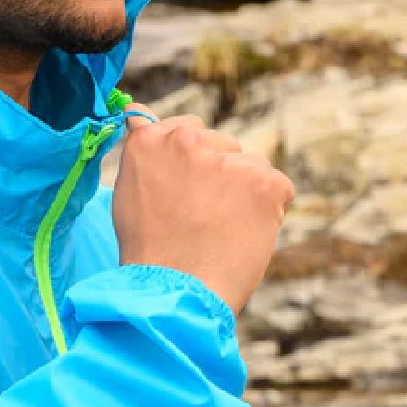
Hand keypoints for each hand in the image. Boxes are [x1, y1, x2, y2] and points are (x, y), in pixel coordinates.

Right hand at [112, 104, 294, 315]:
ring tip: (222, 232)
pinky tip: (244, 235)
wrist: (176, 293)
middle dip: (219, 176)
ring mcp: (228, 159)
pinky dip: (269, 212)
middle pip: (221, 146)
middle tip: (202, 220)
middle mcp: (186, 140)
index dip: (191, 163)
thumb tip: (138, 113)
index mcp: (149, 141)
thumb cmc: (150, 254)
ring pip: (250, 166)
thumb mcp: (128, 194)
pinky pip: (278, 188)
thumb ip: (144, 153)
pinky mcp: (264, 181)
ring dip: (244, 193)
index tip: (186, 192)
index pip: (185, 129)